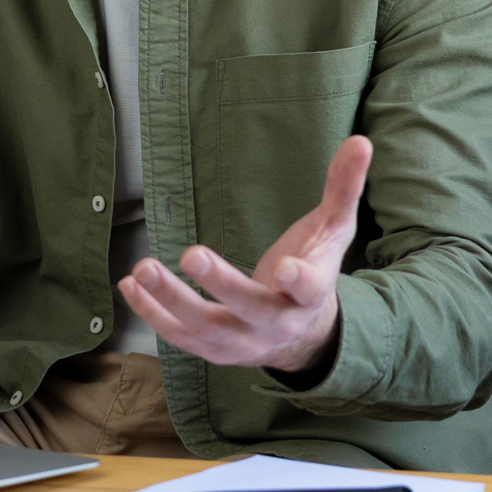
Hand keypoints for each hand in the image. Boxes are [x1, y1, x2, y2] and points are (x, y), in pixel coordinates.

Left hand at [119, 135, 370, 372]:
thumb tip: (361, 141)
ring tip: (143, 268)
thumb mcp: (333, 229)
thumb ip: (343, 187)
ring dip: (172, 302)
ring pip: (207, 328)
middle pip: (250, 309)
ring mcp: (244, 342)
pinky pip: (180, 338)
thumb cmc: (314, 269)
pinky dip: (152, 315)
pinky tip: (129, 286)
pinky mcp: (214, 350)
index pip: (309, 289)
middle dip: (222, 285)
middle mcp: (277, 323)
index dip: (299, 281)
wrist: (301, 336)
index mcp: (311, 294)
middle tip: (192, 254)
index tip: (286, 268)